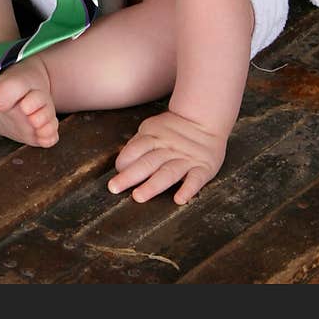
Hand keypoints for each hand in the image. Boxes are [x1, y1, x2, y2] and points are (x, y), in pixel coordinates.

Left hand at [108, 110, 226, 204]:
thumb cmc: (172, 130)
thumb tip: (120, 165)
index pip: (135, 150)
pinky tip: (179, 199)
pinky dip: (188, 189)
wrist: (204, 119)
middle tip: (114, 188)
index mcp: (153, 137)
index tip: (115, 176)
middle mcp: (168, 148)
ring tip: (139, 197)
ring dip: (152, 185)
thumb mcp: (152, 129)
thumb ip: (138, 145)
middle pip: (147, 163)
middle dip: (130, 176)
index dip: (124, 162)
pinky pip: (196, 179)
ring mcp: (186, 158)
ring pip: (168, 173)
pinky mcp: (203, 167)